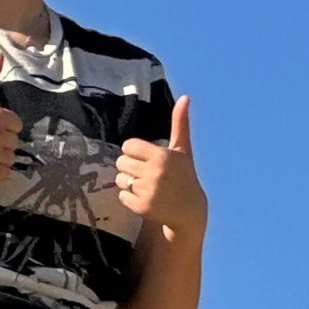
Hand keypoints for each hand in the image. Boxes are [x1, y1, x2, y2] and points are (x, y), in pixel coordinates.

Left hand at [116, 97, 205, 234]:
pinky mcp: (141, 207)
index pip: (128, 146)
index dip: (136, 153)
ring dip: (129, 183)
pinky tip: (146, 200)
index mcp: (162, 156)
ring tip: (147, 187)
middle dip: (132, 168)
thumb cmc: (184, 176)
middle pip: (121, 162)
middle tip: (149, 176)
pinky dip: (130, 199)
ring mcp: (148, 191)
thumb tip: (185, 97)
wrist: (189, 211)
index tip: (149, 160)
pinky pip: (121, 196)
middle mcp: (155, 172)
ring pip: (120, 179)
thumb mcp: (182, 150)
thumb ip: (180, 123)